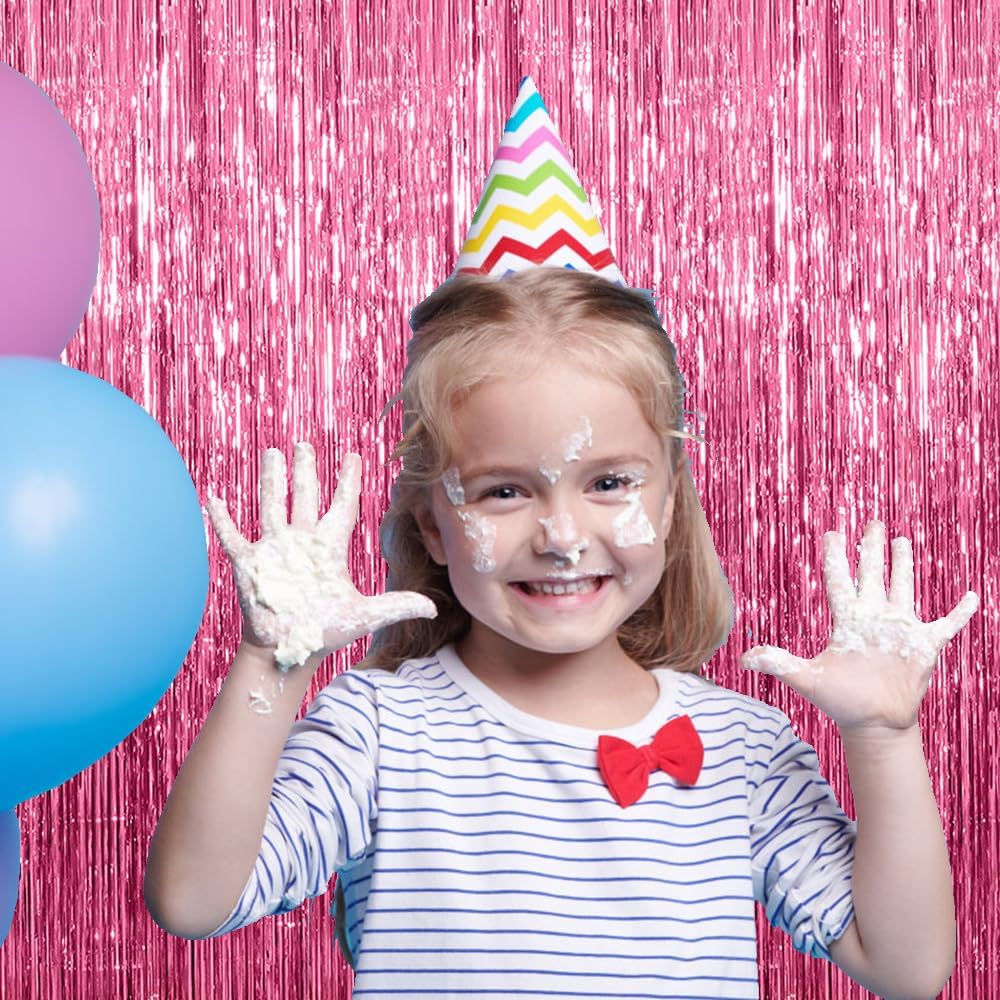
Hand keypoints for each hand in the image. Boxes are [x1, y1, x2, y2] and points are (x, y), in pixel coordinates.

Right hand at [205, 442, 436, 669]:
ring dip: (271, 481)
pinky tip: (213, 498)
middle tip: (303, 444)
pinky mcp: (249, 564)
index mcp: (329, 548)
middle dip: (305, 471)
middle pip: (305, 497)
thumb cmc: (325, 633)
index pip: (342, 506)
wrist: (289, 652)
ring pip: (271, 505)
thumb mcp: (364, 615)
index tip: (353, 456)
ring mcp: (274, 550)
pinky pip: (232, 536)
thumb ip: (397, 606)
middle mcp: (302, 542)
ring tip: (272, 453)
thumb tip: (435, 608)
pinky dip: (222, 518)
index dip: (347, 482)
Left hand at [739, 519, 978, 733]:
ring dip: (903, 565)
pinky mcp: (924, 646)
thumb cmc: (840, 701)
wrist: (872, 724)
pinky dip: (960, 612)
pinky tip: (970, 597)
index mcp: (846, 621)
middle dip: (872, 548)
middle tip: (872, 522)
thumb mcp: (807, 678)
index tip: (832, 533)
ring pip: (903, 587)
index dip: (835, 557)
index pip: (839, 580)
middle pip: (871, 574)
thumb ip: (778, 662)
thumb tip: (743, 657)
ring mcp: (899, 629)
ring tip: (901, 539)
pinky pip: (946, 624)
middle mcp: (872, 617)